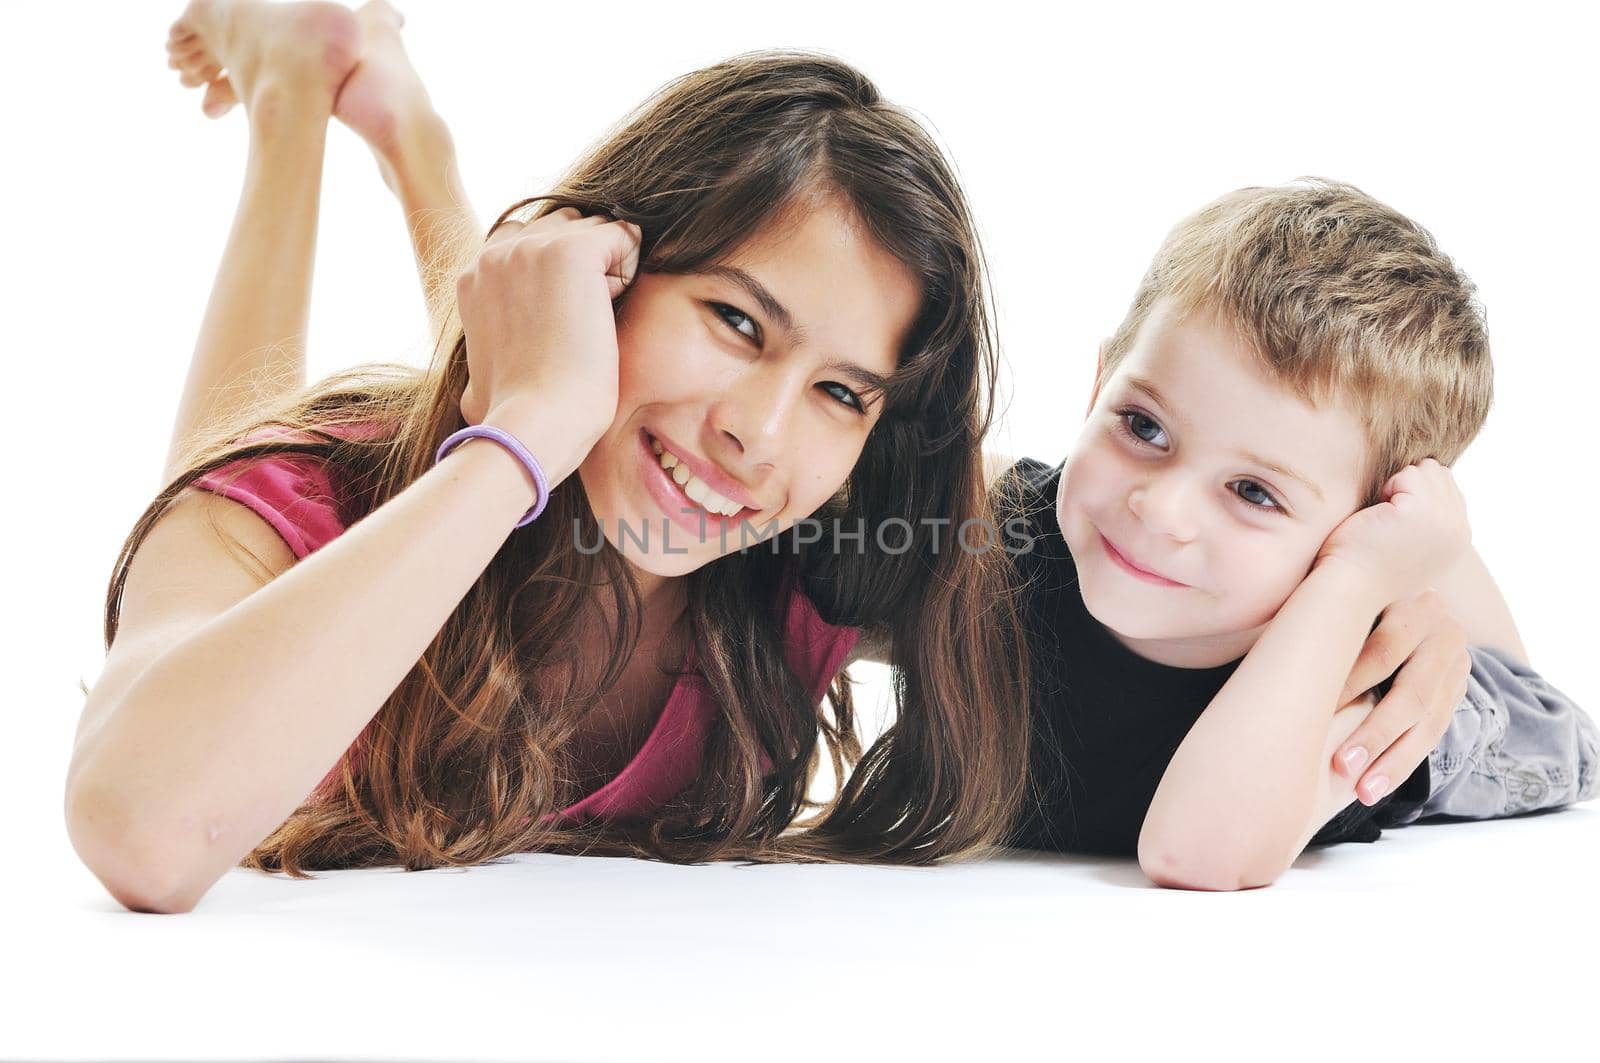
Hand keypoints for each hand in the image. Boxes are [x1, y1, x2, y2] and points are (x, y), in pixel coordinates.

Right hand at [455, 205, 641, 452]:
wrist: (537, 422)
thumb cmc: (517, 416)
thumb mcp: (476, 386)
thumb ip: (482, 364)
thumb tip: (471, 399)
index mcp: (473, 277)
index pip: (526, 240)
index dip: (554, 275)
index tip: (558, 321)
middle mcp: (497, 252)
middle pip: (562, 226)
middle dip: (583, 266)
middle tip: (581, 320)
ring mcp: (532, 247)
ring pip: (593, 228)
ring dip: (607, 267)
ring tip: (595, 317)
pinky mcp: (572, 252)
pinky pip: (624, 235)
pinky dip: (630, 267)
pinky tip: (612, 307)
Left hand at [1315, 459, 1470, 603]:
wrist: (1349, 589)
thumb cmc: (1368, 567)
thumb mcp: (1411, 548)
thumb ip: (1429, 523)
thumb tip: (1426, 488)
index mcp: (1459, 539)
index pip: (1447, 488)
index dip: (1414, 494)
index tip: (1394, 523)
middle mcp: (1459, 530)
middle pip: (1439, 474)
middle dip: (1408, 486)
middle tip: (1386, 519)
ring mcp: (1443, 520)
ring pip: (1426, 470)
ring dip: (1397, 486)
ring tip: (1382, 519)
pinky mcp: (1420, 511)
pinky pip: (1407, 475)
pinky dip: (1386, 488)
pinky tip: (1376, 517)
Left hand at [1331, 589, 1471, 803]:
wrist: (1391, 583)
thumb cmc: (1340, 591)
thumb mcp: (1335, 587)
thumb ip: (1320, 609)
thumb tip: (1276, 641)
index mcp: (1411, 601)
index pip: (1384, 650)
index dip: (1350, 684)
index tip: (1316, 715)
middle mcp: (1442, 630)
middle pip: (1411, 692)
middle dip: (1375, 733)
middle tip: (1340, 765)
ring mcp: (1455, 662)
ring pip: (1428, 720)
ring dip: (1393, 760)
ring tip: (1362, 792)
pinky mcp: (1457, 689)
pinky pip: (1434, 732)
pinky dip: (1404, 762)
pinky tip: (1376, 786)